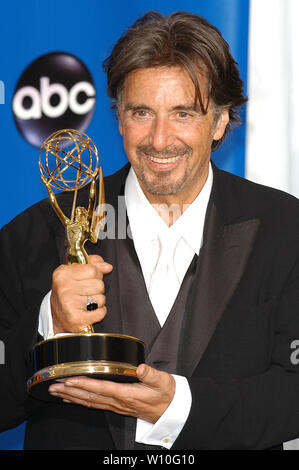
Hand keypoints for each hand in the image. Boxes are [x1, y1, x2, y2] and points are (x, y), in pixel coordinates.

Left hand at [48, 364, 175, 422]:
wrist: (171, 409)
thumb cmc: (166, 393)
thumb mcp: (162, 380)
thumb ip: (150, 373)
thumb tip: (139, 367)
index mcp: (127, 394)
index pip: (101, 388)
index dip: (84, 384)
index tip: (70, 380)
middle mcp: (118, 402)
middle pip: (90, 397)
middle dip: (70, 391)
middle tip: (53, 386)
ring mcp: (116, 405)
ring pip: (89, 402)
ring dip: (71, 397)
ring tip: (56, 391)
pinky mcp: (116, 406)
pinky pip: (94, 404)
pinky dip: (80, 402)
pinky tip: (71, 399)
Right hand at [50, 254, 112, 333]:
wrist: (56, 317)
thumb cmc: (68, 293)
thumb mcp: (75, 272)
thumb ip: (93, 264)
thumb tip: (107, 267)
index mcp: (63, 273)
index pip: (93, 270)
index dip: (95, 275)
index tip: (88, 280)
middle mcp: (64, 288)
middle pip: (99, 285)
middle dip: (97, 290)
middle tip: (86, 293)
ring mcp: (69, 303)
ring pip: (101, 298)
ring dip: (98, 302)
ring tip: (87, 302)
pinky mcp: (76, 318)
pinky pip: (101, 312)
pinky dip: (99, 313)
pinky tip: (89, 311)